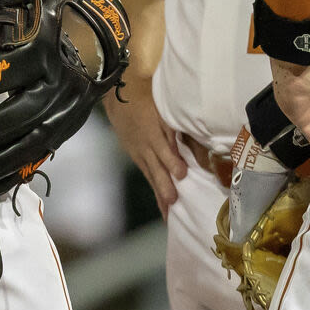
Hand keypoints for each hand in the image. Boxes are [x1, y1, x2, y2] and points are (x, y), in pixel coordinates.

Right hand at [104, 76, 187, 214]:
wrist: (119, 96)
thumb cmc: (147, 97)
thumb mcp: (161, 105)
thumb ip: (173, 123)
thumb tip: (190, 136)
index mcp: (152, 130)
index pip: (162, 148)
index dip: (171, 161)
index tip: (181, 174)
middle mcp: (145, 145)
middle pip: (155, 167)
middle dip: (164, 184)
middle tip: (173, 201)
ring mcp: (139, 153)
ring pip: (151, 175)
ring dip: (159, 193)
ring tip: (168, 213)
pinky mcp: (137, 157)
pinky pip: (147, 175)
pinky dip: (155, 190)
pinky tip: (163, 205)